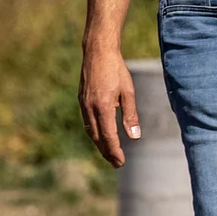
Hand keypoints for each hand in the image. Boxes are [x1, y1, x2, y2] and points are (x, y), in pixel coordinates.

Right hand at [78, 43, 139, 166]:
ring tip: (110, 153)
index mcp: (102, 107)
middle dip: (107, 152)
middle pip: (97, 138)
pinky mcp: (81, 100)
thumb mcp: (128, 91)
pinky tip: (100, 136)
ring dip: (100, 144)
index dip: (114, 151)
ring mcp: (83, 105)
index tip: (121, 162)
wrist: (97, 52)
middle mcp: (90, 108)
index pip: (108, 136)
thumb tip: (135, 137)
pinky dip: (94, 133)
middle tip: (117, 163)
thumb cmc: (116, 70)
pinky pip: (87, 122)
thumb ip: (131, 115)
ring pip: (90, 131)